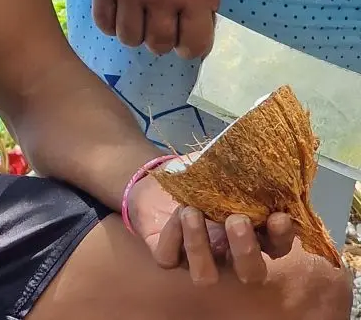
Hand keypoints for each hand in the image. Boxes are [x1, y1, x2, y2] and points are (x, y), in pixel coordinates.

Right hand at [86, 0, 220, 58]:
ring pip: (129, 38)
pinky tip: (118, 14)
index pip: (195, 44)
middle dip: (161, 41)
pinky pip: (103, 22)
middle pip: (158, 44)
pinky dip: (111, 25)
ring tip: (137, 20)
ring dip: (135, 34)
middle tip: (159, 26)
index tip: (184, 41)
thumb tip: (194, 30)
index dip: (190, 48)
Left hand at [127, 173, 296, 284]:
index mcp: (251, 235)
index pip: (277, 247)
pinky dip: (172, 236)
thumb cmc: (201, 176)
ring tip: (192, 212)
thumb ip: (244, 171)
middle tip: (236, 221)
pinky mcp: (167, 255)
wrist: (158, 180)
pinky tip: (175, 215)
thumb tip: (266, 162)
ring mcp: (197, 259)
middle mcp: (228, 255)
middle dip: (246, 250)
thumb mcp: (223, 168)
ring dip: (201, 247)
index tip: (278, 217)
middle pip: (249, 273)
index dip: (281, 237)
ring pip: (205, 276)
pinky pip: (169, 258)